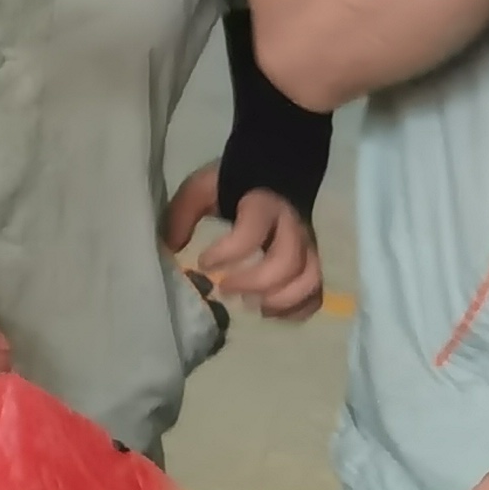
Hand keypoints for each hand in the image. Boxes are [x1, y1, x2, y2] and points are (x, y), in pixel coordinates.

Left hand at [167, 167, 324, 318]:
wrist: (271, 176)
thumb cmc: (230, 186)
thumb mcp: (202, 189)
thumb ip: (182, 213)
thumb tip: (171, 248)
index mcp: (263, 204)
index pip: (252, 232)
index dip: (227, 252)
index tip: (203, 263)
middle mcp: (293, 225)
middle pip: (288, 262)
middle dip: (255, 282)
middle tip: (224, 289)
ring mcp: (308, 245)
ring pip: (310, 279)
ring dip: (280, 300)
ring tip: (250, 305)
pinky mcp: (313, 261)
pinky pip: (317, 292)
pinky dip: (297, 309)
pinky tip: (270, 312)